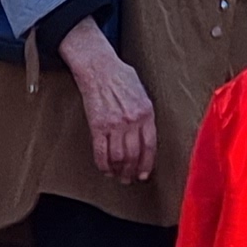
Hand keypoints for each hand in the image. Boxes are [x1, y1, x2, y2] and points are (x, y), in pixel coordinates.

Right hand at [63, 23, 157, 180]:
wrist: (98, 67)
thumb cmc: (120, 76)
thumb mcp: (142, 93)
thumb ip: (145, 114)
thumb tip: (145, 133)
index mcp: (146, 113)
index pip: (150, 146)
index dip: (147, 163)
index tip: (144, 174)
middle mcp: (132, 121)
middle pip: (133, 155)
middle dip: (131, 171)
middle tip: (129, 179)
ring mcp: (114, 124)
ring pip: (118, 157)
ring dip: (118, 171)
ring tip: (118, 177)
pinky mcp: (97, 125)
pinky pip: (101, 151)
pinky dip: (103, 165)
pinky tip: (105, 170)